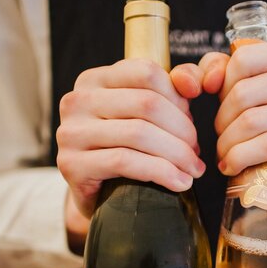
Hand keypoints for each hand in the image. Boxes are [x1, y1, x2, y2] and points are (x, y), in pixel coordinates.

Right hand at [56, 58, 203, 251]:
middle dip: (183, 131)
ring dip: (177, 155)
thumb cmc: (132, 148)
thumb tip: (192, 84)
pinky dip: (161, 173)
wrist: (102, 195)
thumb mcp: (153, 112)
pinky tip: (181, 183)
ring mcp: (70, 132)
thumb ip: (178, 86)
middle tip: (196, 152)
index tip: (191, 123)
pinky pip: (125, 162)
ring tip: (193, 169)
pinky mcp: (72, 164)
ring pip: (139, 133)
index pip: (147, 73)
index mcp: (95, 79)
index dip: (178, 98)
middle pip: (147, 104)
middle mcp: (77, 100)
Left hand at [171, 42, 266, 229]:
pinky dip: (243, 158)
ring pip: (254, 120)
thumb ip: (223, 72)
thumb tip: (199, 81)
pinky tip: (234, 167)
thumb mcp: (263, 94)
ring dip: (229, 144)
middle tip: (223, 141)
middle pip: (246, 92)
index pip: (245, 58)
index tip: (225, 111)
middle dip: (223, 122)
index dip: (223, 87)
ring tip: (226, 156)